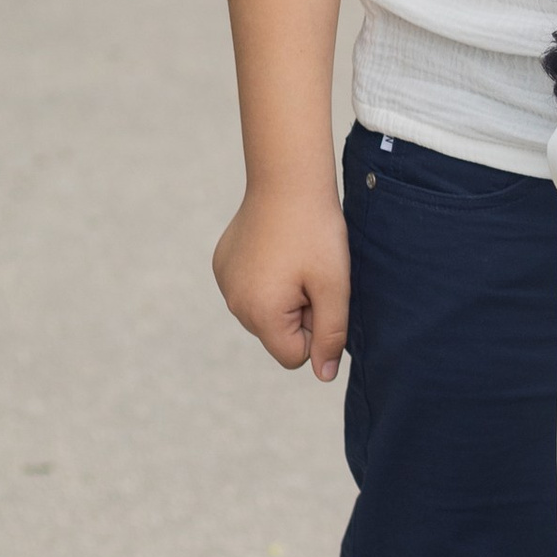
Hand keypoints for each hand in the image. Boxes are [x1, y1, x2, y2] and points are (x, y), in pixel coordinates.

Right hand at [213, 182, 350, 377]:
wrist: (287, 181)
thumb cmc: (316, 233)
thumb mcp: (334, 286)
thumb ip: (331, 335)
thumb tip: (323, 375)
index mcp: (261, 313)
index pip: (294, 356)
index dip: (316, 331)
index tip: (320, 295)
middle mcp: (234, 304)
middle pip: (278, 335)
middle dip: (299, 314)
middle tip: (311, 274)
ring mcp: (224, 283)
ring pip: (264, 313)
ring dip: (284, 297)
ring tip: (295, 260)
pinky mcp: (222, 265)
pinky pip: (250, 289)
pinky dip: (266, 278)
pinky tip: (277, 250)